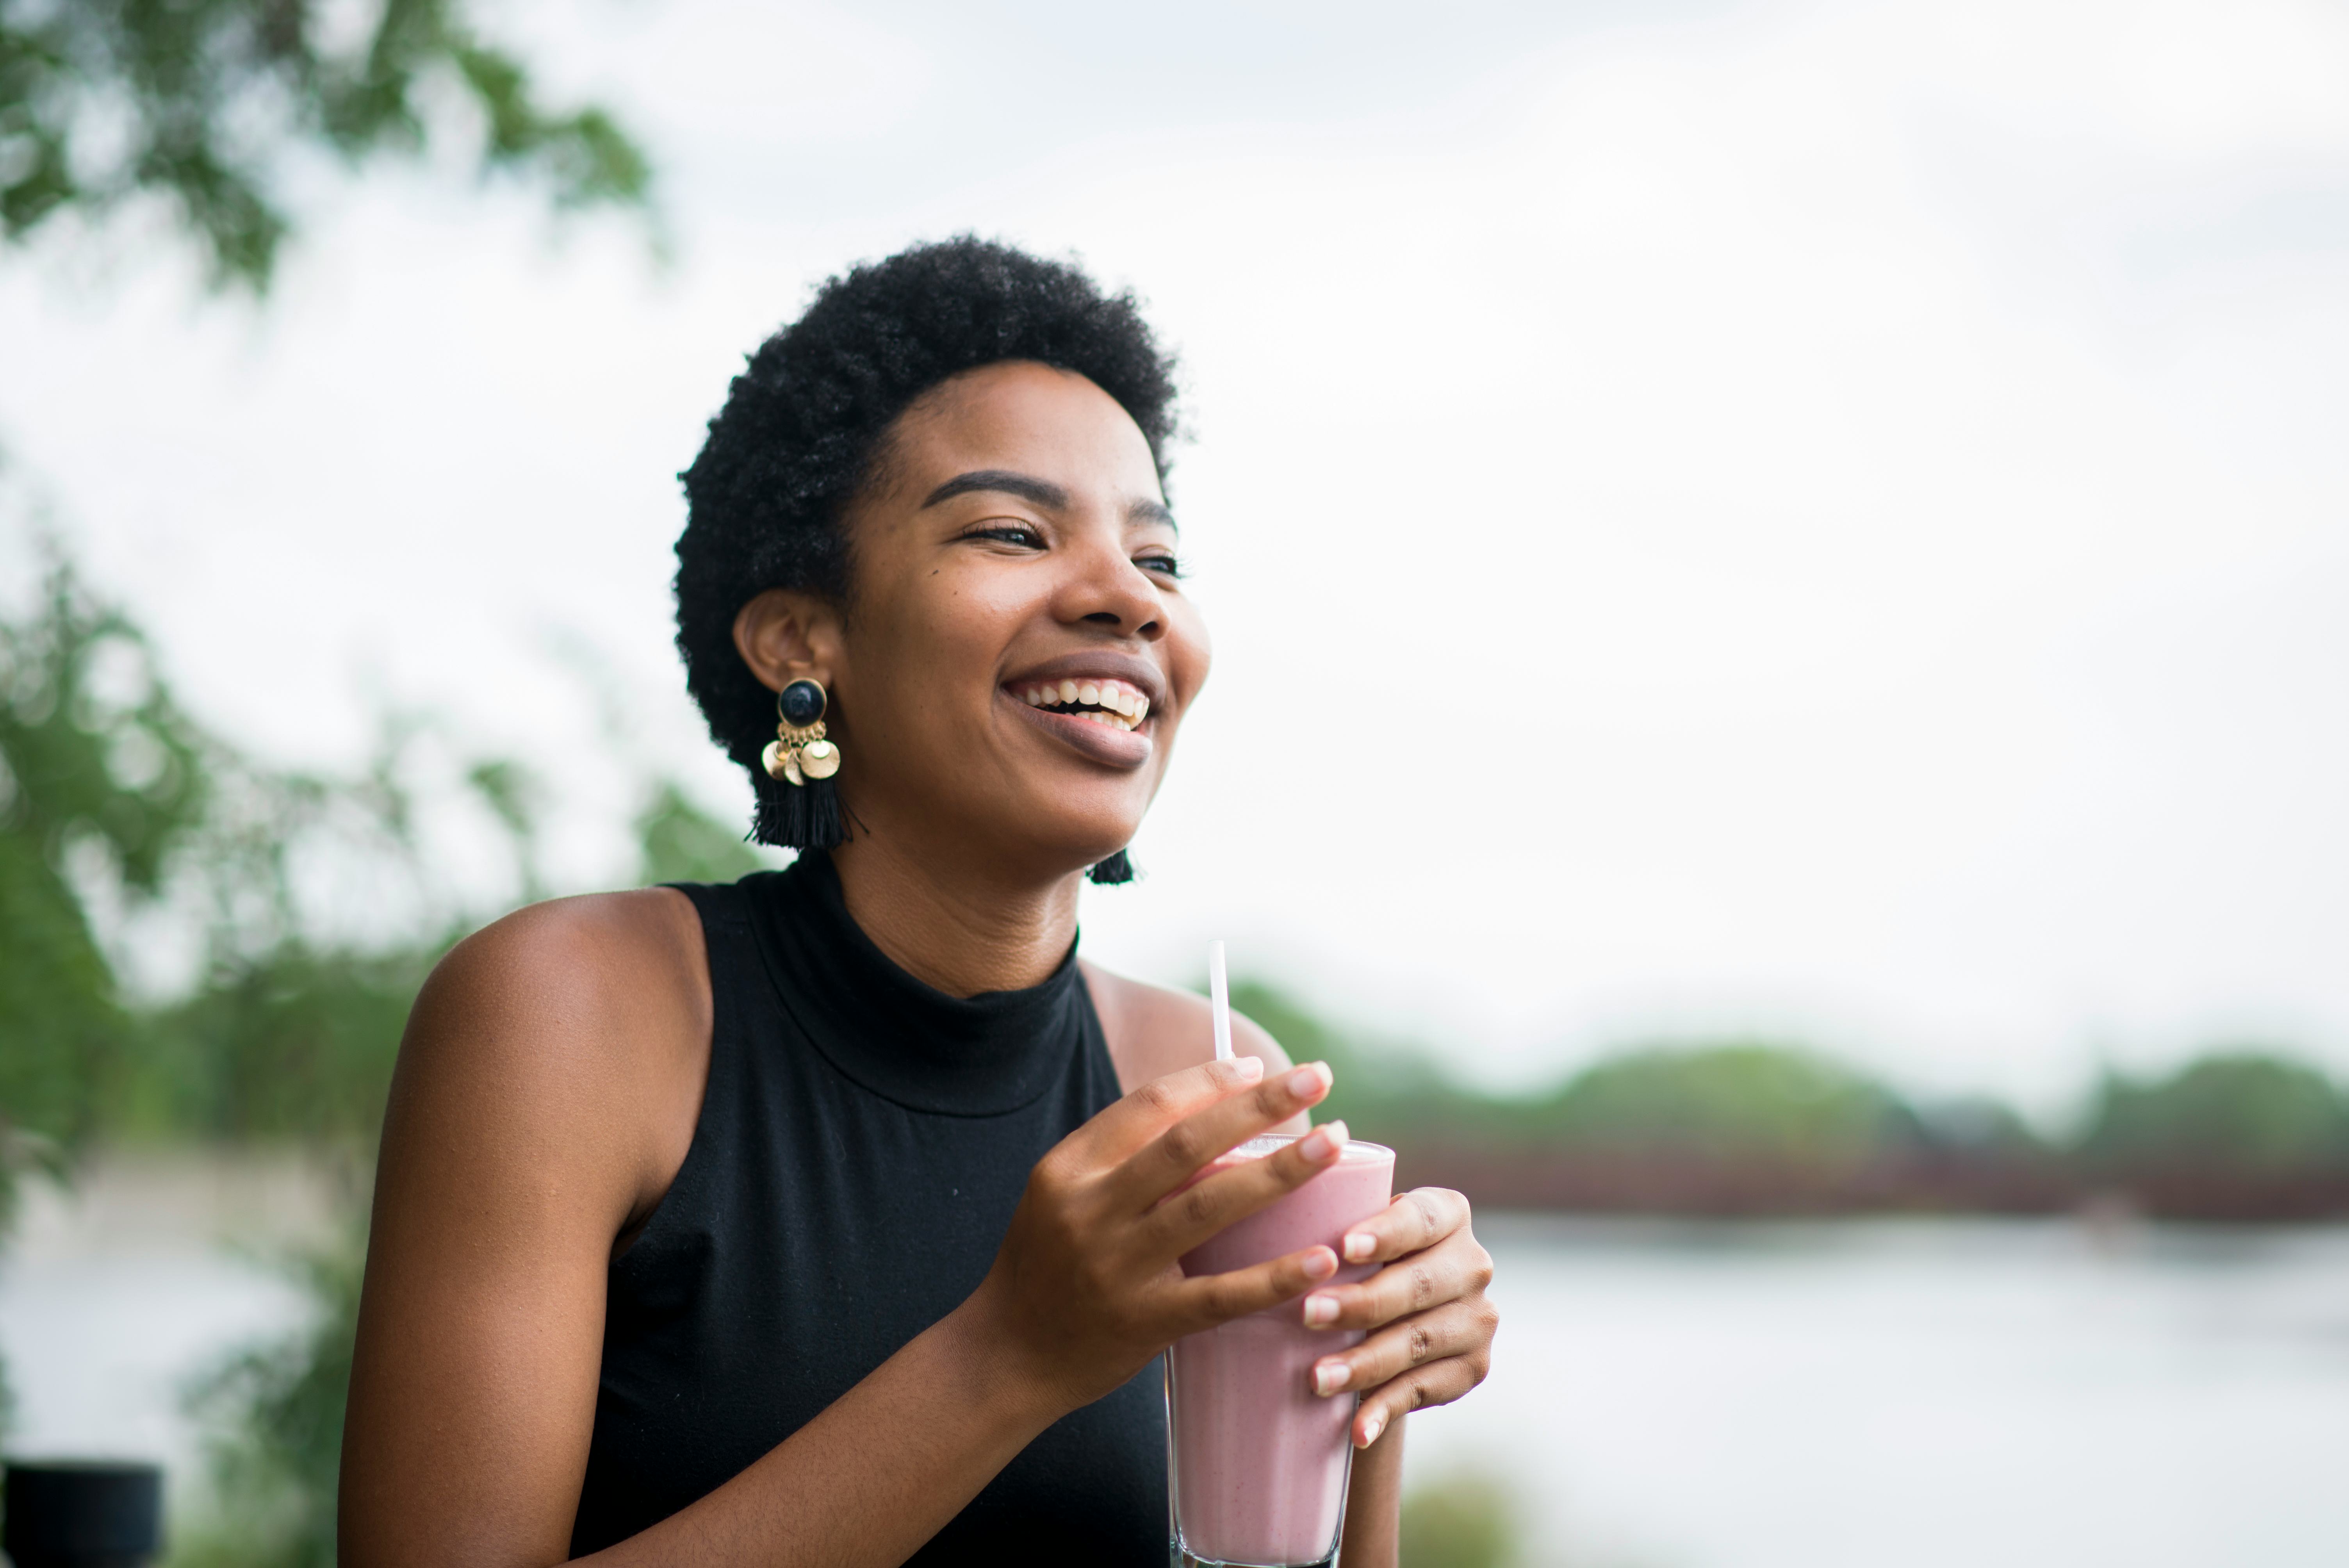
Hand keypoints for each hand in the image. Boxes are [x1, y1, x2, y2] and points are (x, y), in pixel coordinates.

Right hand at [971, 1055, 1351, 1413]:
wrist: (1006, 1357)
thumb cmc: (1047, 1265)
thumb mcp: (1062, 1196)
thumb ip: (1121, 1158)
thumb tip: (1210, 1108)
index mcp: (1070, 1168)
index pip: (1149, 1105)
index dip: (1211, 1081)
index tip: (1260, 1067)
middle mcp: (1089, 1210)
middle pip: (1188, 1143)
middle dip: (1259, 1105)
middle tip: (1317, 1078)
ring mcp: (1116, 1267)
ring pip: (1209, 1206)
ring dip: (1278, 1172)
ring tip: (1332, 1144)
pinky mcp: (1142, 1323)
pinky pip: (1220, 1295)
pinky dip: (1273, 1276)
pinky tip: (1321, 1258)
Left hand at [1299, 1188, 1496, 1447]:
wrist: (1384, 1319)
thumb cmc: (1355, 1262)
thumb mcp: (1356, 1236)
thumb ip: (1338, 1223)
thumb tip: (1279, 1227)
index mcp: (1448, 1215)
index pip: (1420, 1219)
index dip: (1386, 1232)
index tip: (1343, 1246)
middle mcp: (1472, 1264)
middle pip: (1418, 1284)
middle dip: (1361, 1303)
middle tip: (1307, 1315)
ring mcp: (1477, 1319)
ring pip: (1417, 1341)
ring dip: (1365, 1363)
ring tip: (1318, 1378)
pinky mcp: (1472, 1367)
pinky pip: (1424, 1389)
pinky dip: (1386, 1408)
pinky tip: (1356, 1428)